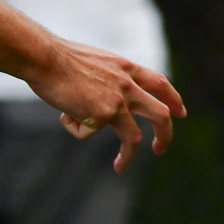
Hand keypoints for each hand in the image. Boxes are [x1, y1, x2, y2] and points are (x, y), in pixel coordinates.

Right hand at [24, 39, 186, 172]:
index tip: (179, 113)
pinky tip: (64, 115)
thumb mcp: (93, 61)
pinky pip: (89, 133)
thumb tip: (101, 98)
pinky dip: (76, 129)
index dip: (173, 100)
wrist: (43, 56)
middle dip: (165, 135)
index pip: (160, 83)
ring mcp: (116, 101)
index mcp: (124, 67)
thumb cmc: (56, 56)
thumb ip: (106, 76)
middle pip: (160, 115)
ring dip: (129, 156)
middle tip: (159, 148)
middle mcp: (126, 84)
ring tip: (120, 166)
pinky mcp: (102, 115)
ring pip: (135, 137)